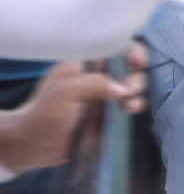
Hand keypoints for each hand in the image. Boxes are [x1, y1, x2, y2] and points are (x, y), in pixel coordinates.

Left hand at [0, 41, 147, 175]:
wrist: (36, 144)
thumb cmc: (45, 112)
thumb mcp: (66, 91)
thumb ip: (95, 84)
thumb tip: (124, 89)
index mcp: (85, 62)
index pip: (114, 48)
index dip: (131, 51)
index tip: (136, 62)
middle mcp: (98, 75)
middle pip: (129, 66)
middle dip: (136, 75)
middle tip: (132, 88)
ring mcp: (105, 94)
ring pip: (133, 86)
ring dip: (138, 92)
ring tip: (129, 104)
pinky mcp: (110, 113)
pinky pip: (131, 104)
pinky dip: (136, 105)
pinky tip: (130, 111)